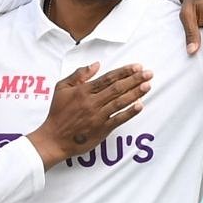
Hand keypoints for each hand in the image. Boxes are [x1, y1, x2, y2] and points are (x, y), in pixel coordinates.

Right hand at [26, 63, 151, 168]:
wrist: (53, 139)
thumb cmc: (57, 113)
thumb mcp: (61, 88)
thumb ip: (78, 75)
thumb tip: (96, 64)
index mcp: (83, 91)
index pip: (108, 78)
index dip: (124, 72)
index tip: (137, 67)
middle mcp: (92, 102)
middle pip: (117, 88)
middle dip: (135, 80)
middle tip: (149, 73)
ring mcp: (97, 116)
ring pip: (120, 102)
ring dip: (135, 93)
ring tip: (148, 86)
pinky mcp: (101, 130)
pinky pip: (118, 119)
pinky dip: (129, 112)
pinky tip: (140, 105)